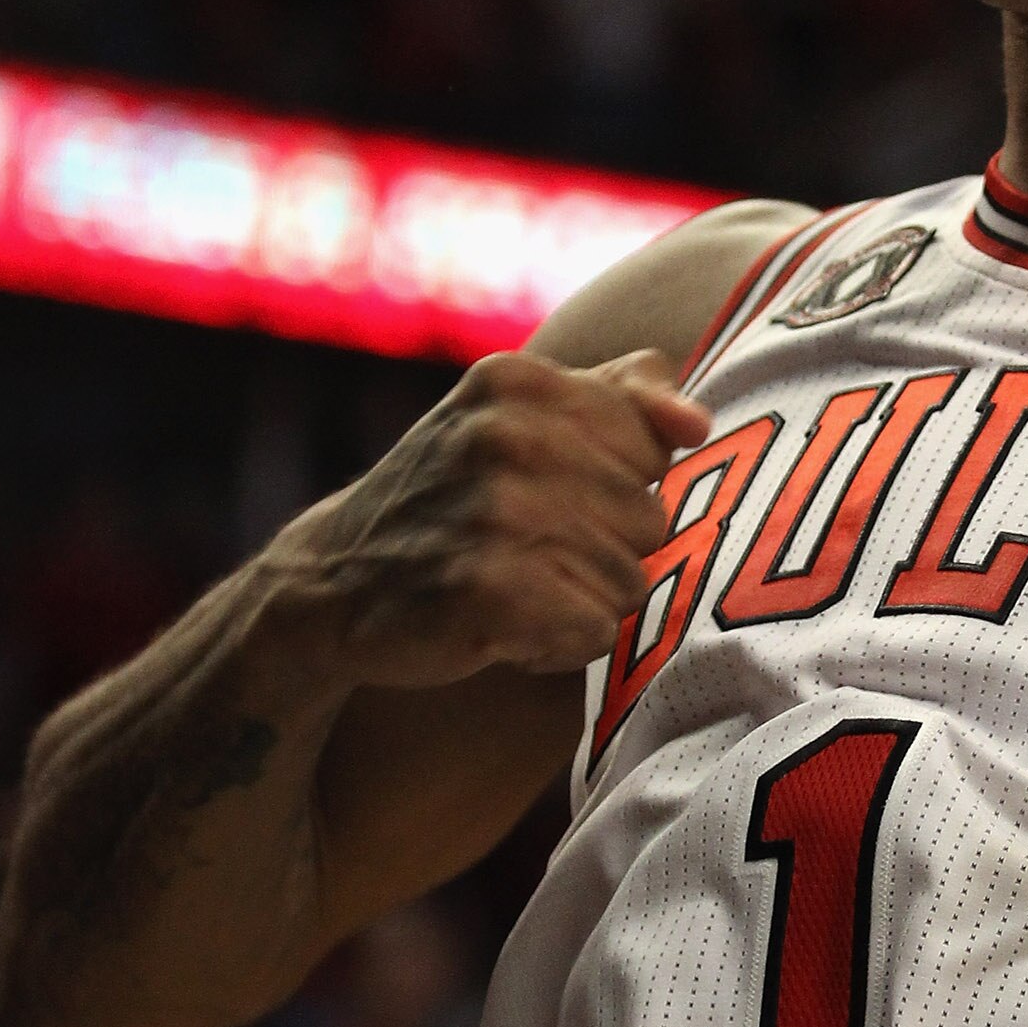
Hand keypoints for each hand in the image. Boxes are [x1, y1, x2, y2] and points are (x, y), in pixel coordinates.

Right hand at [270, 350, 710, 690]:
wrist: (332, 582)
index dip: (615, 488)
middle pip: (650, 520)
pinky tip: (506, 627)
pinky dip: (559, 644)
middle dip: (603, 551)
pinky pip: (595, 631)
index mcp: (519, 381)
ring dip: (582, 602)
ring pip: (631, 581)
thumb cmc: (453, 500)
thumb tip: (695, 423)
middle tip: (526, 552)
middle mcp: (505, 436)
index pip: (654, 448)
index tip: (550, 495)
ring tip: (516, 587)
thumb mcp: (518, 419)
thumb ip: (621, 396)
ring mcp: (493, 510)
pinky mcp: (484, 588)